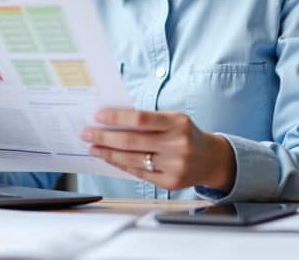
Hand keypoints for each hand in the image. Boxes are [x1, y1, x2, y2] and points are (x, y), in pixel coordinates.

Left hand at [81, 108, 234, 191]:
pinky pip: (139, 173)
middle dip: (104, 137)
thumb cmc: (185, 134)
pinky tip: (110, 159)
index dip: (116, 118)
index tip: (98, 116)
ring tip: (93, 147)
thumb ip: (147, 120)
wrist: (211, 159)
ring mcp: (175, 166)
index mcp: (178, 122)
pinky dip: (121, 165)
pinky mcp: (171, 182)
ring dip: (108, 153)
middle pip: (131, 142)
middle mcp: (178, 144)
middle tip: (86, 133)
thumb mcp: (173, 119)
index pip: (140, 119)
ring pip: (132, 160)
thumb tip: (111, 120)